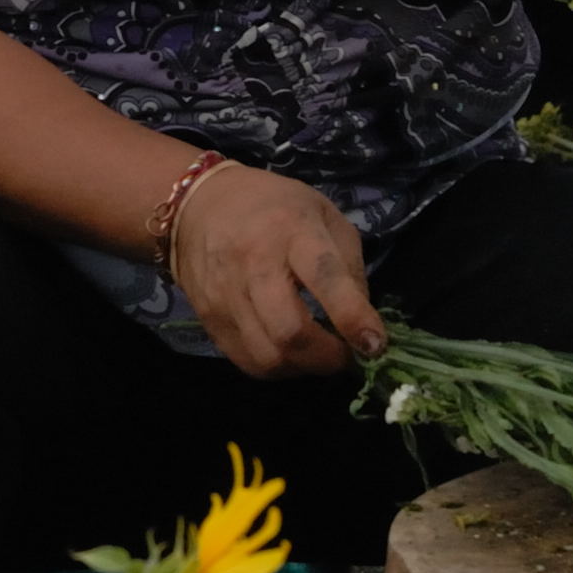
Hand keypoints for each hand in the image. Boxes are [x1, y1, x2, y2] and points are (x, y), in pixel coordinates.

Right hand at [170, 165, 389, 379]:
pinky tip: (288, 351)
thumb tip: (360, 323)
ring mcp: (226, 294)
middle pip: (290, 331)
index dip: (352, 317)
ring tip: (317, 353)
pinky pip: (247, 361)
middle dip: (327, 357)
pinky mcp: (209, 318)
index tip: (374, 345)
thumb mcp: (324, 215)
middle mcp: (254, 263)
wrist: (198, 205)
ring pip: (268, 356)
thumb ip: (349, 265)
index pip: (324, 277)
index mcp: (292, 230)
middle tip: (345, 355)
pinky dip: (277, 367)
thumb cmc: (274, 207)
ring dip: (303, 367)